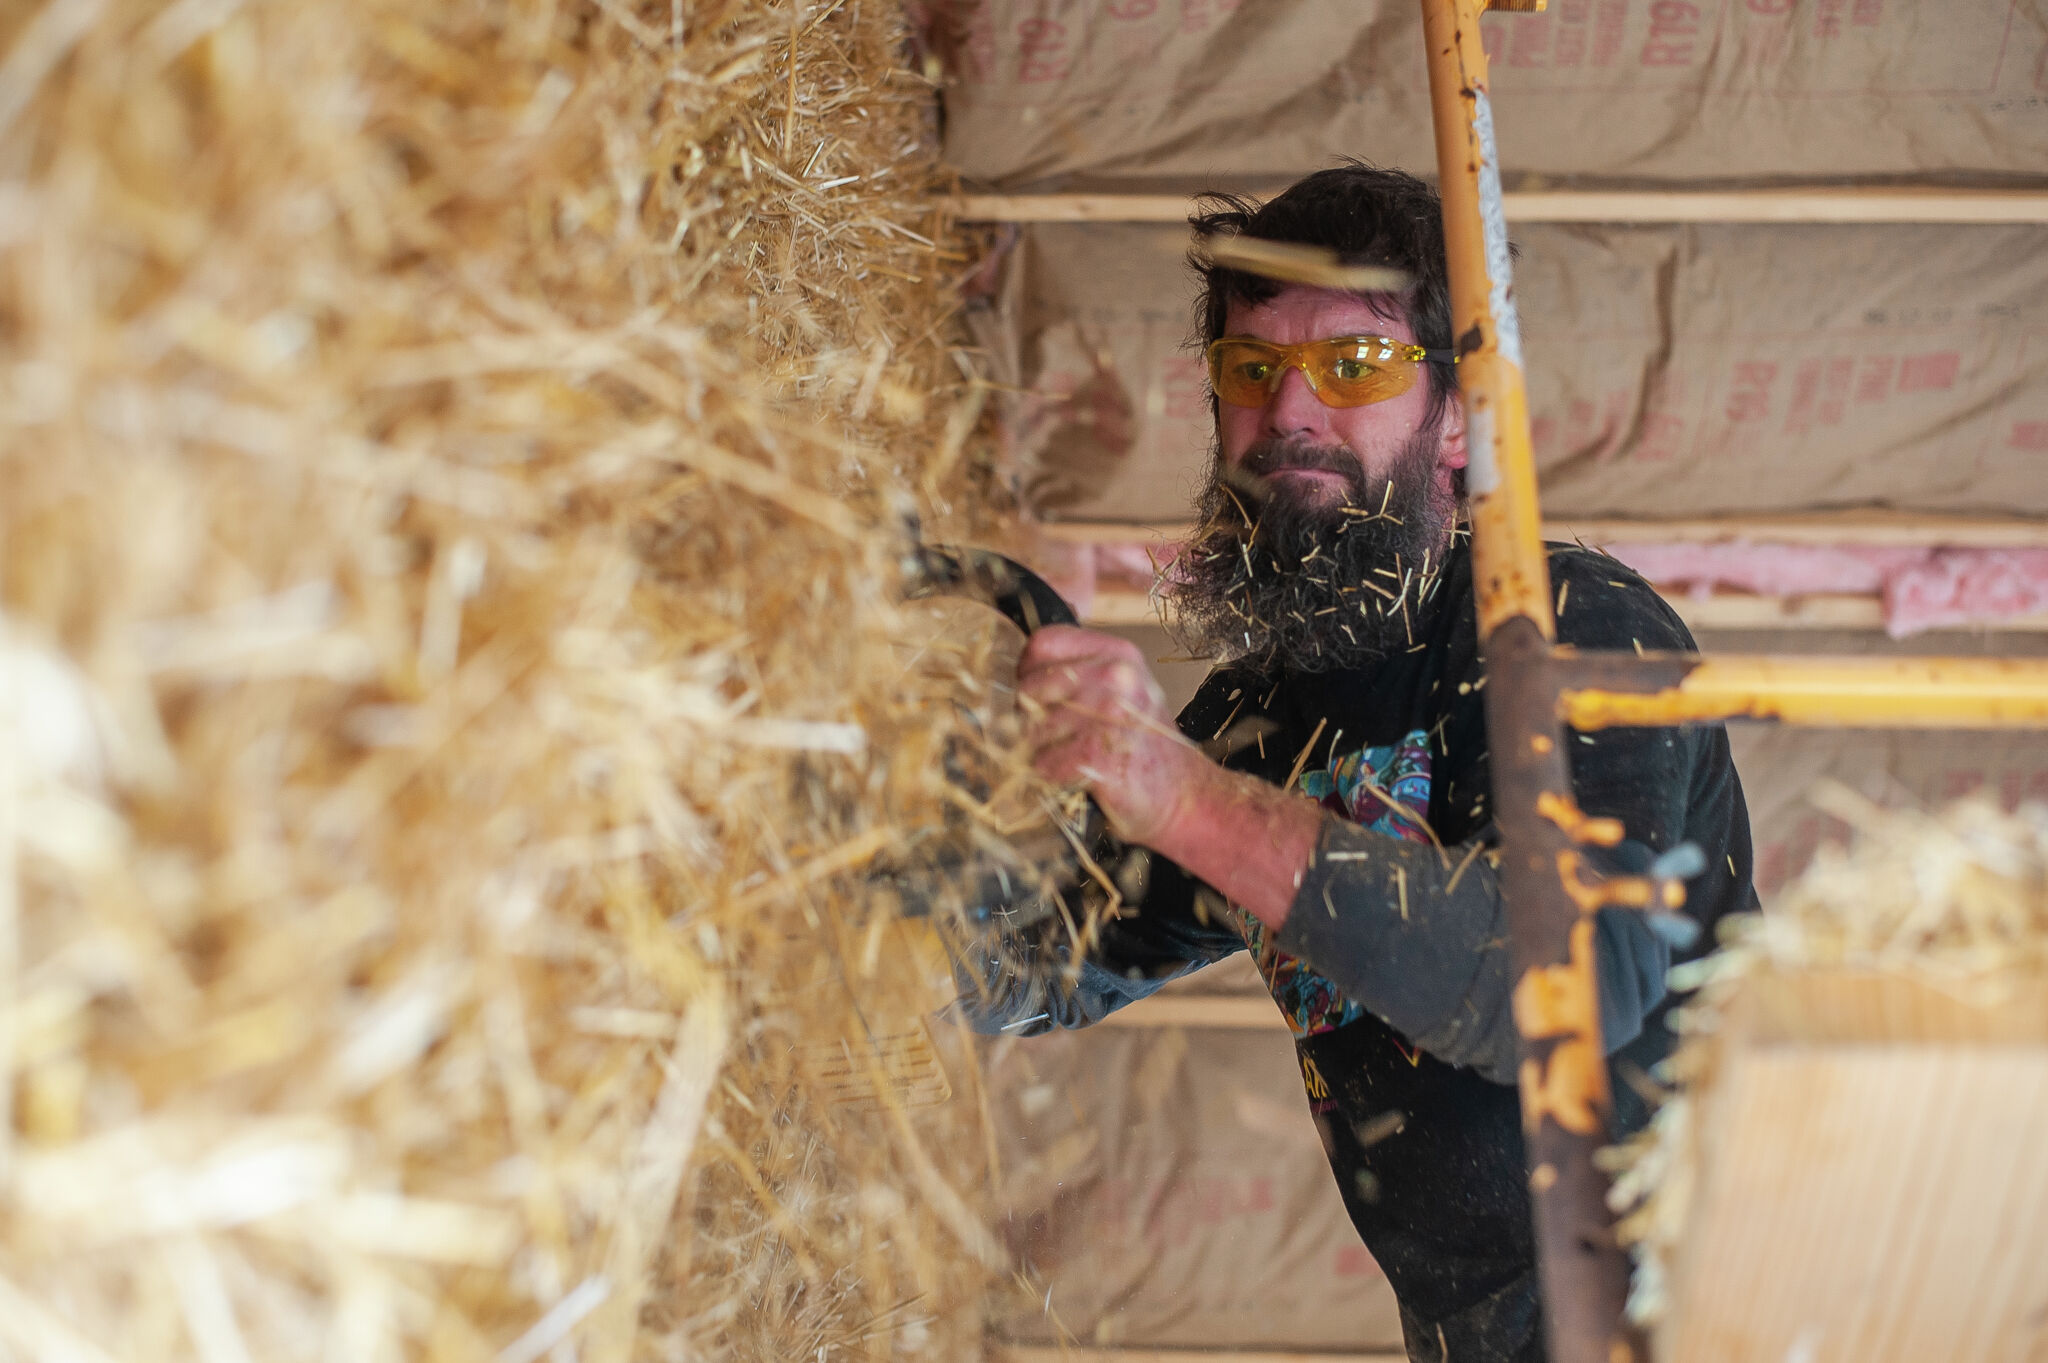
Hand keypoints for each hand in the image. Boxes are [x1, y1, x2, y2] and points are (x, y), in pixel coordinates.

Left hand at [1015, 625, 1199, 846]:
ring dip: (1038, 752)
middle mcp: (1114, 676)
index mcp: (1118, 655)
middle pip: (1030, 687)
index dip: (1027, 672)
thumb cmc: (1145, 747)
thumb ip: (1082, 675)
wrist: (1184, 795)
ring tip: (1065, 761)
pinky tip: (1073, 778)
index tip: (1036, 697)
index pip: (1042, 644)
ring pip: (1032, 729)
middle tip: (1049, 739)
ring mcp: (1107, 713)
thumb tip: (1021, 678)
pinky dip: (1051, 777)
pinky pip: (1044, 763)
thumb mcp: (1123, 692)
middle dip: (1028, 718)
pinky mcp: (1097, 752)